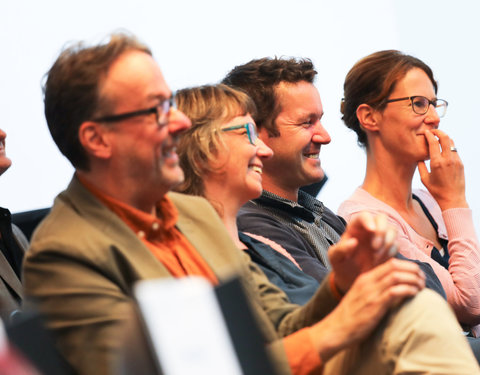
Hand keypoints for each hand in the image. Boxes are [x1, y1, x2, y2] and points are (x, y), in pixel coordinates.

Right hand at [310, 258, 424, 360]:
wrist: (335, 329)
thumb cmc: (350, 317)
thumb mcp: (361, 297)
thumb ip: (374, 290)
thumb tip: (395, 291)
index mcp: (364, 278)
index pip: (390, 263)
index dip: (407, 265)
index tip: (416, 274)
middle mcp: (367, 281)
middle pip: (395, 265)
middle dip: (413, 270)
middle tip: (422, 279)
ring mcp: (371, 292)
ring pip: (397, 276)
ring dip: (413, 279)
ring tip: (421, 287)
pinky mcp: (374, 305)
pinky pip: (395, 291)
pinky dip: (408, 289)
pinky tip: (414, 294)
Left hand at [329, 212, 396, 291]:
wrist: (350, 276)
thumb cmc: (341, 263)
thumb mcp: (335, 258)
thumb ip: (340, 249)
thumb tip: (353, 242)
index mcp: (354, 227)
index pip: (364, 215)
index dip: (369, 220)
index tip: (371, 230)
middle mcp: (369, 229)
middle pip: (382, 218)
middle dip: (382, 230)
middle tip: (375, 246)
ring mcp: (380, 237)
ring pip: (392, 230)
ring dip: (387, 242)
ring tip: (375, 257)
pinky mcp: (388, 248)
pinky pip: (396, 245)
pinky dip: (390, 252)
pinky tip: (380, 261)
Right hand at [418, 129, 467, 209]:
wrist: (453, 198)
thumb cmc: (436, 190)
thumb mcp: (424, 179)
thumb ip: (421, 166)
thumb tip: (419, 157)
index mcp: (437, 163)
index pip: (433, 143)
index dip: (429, 135)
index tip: (426, 132)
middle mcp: (448, 160)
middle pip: (445, 138)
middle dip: (439, 132)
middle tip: (433, 131)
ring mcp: (456, 160)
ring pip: (452, 142)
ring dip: (445, 138)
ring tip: (439, 138)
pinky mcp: (461, 163)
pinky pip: (455, 150)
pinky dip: (449, 146)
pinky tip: (444, 149)